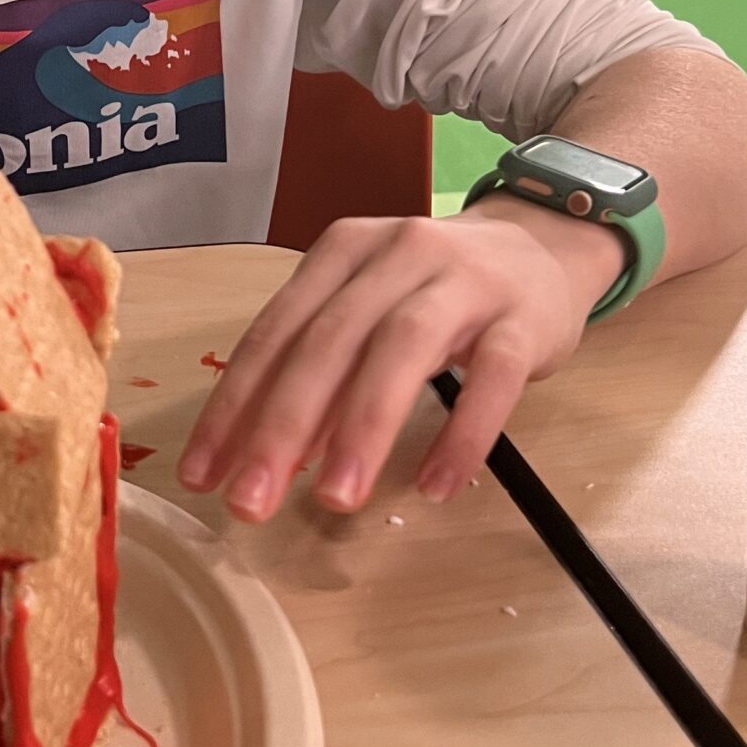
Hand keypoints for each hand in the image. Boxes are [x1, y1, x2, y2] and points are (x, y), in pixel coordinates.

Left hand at [178, 204, 624, 523]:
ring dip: (363, 427)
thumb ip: (321, 369)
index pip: (276, 332)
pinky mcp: (524, 319)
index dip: (235, 404)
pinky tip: (436, 486)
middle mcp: (397, 254)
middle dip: (283, 426)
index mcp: (343, 251)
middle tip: (251, 502)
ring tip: (336, 501)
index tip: (203, 476)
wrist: (543, 243)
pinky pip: (493, 377)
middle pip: (330, 340)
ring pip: (404, 348)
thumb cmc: (436, 290)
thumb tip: (269, 454)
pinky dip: (464, 432)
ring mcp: (464, 282)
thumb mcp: (369, 309)